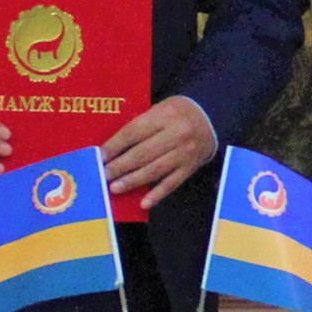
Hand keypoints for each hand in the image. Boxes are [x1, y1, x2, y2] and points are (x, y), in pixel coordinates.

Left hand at [102, 96, 217, 209]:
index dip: (115, 145)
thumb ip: (140, 125)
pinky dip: (157, 194)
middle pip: (143, 153)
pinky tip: (143, 203)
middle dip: (120, 166)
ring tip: (115, 188)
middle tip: (104, 175)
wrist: (210, 118)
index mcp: (165, 115)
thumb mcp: (160, 109)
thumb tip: (112, 149)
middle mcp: (177, 133)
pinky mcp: (191, 167)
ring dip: (133, 181)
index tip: (100, 156)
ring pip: (155, 170)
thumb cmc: (177, 114)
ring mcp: (185, 152)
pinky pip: (172, 183)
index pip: (134, 132)